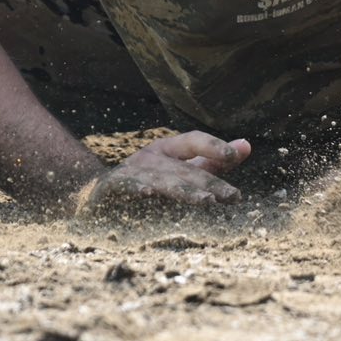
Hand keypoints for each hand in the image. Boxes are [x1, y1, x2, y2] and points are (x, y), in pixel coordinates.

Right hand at [74, 131, 249, 217]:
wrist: (94, 194)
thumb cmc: (147, 180)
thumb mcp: (179, 167)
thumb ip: (212, 160)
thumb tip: (246, 146)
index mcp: (168, 149)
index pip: (194, 141)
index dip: (214, 146)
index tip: (236, 155)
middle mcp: (152, 157)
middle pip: (185, 169)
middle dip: (209, 183)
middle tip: (231, 195)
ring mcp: (131, 172)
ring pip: (163, 182)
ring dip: (184, 192)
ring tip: (205, 200)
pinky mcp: (112, 188)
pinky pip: (127, 188)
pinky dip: (137, 190)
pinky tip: (149, 194)